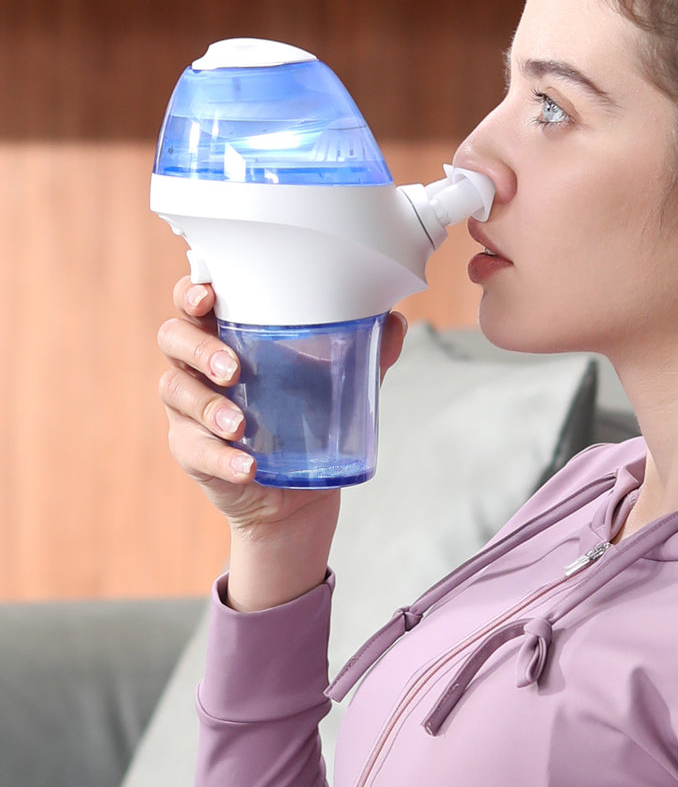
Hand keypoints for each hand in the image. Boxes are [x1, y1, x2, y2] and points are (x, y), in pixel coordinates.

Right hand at [157, 275, 407, 535]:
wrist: (300, 494)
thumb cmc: (308, 419)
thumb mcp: (337, 382)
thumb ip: (364, 351)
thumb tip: (395, 321)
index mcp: (228, 335)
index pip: (194, 301)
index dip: (191, 291)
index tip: (209, 294)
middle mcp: (199, 366)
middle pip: (173, 338)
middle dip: (199, 348)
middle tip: (234, 369)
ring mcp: (189, 409)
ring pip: (176, 392)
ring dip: (208, 407)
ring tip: (241, 425)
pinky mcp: (191, 451)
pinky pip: (194, 450)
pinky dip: (221, 457)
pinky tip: (247, 465)